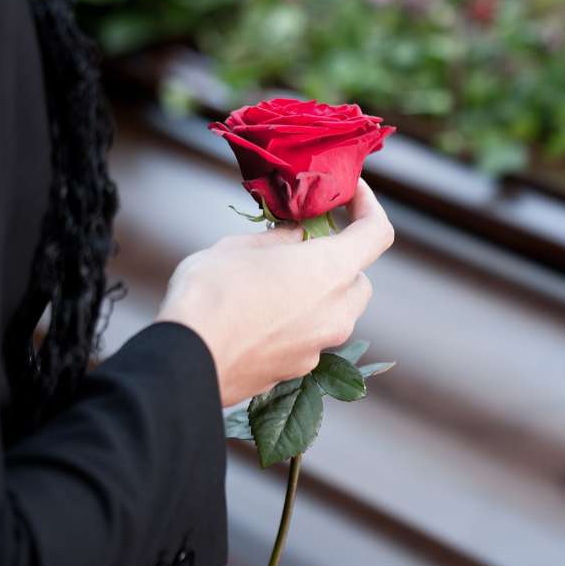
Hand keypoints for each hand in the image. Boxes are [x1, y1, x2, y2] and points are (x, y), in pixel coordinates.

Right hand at [158, 180, 393, 406]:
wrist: (187, 361)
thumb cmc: (211, 294)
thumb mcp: (241, 247)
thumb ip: (279, 239)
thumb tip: (296, 236)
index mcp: (330, 270)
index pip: (377, 233)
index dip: (369, 207)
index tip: (352, 194)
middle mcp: (337, 312)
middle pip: (359, 279)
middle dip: (338, 261)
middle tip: (303, 246)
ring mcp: (320, 347)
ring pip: (336, 312)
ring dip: (317, 294)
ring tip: (274, 282)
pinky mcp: (300, 371)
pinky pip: (310, 338)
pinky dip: (297, 323)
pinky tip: (260, 317)